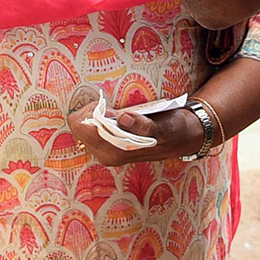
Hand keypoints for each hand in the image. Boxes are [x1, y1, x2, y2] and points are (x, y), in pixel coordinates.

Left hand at [65, 88, 204, 166]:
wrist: (180, 139)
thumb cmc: (172, 130)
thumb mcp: (163, 126)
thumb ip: (143, 125)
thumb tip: (123, 118)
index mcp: (116, 151)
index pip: (83, 127)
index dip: (92, 111)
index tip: (108, 105)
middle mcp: (107, 155)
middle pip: (79, 127)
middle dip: (91, 112)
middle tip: (111, 107)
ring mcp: (105, 152)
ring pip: (82, 128)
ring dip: (95, 115)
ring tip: (115, 112)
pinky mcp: (107, 147)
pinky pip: (89, 129)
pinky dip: (97, 119)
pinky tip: (114, 117)